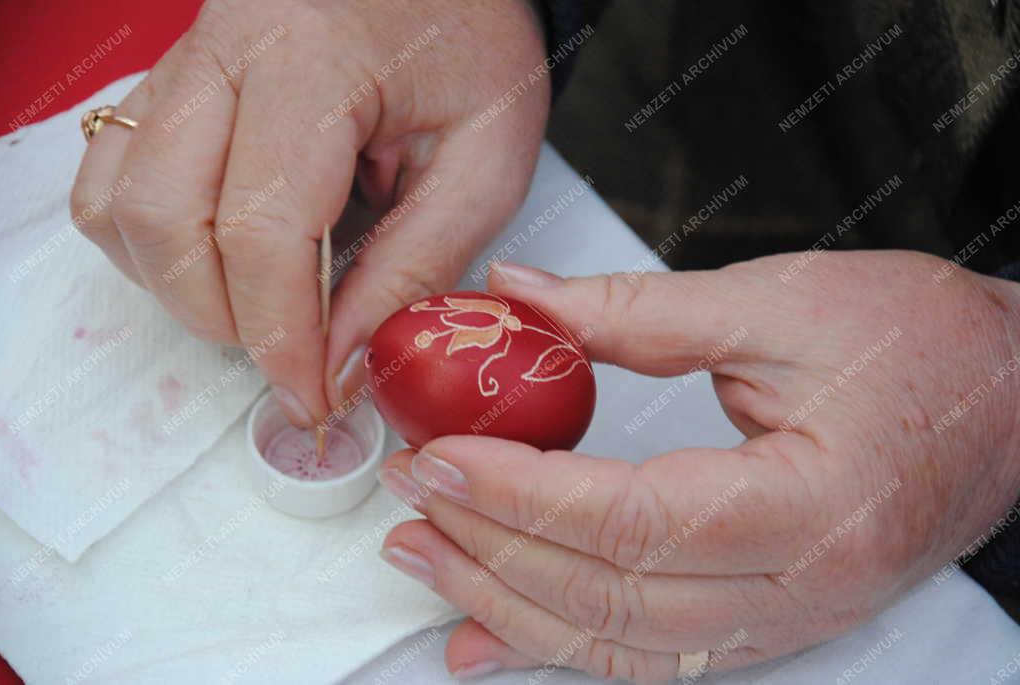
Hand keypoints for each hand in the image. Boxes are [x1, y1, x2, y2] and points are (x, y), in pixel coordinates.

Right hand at [70, 0, 549, 425]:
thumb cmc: (477, 52)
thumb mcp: (485, 164)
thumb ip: (416, 268)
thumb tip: (341, 367)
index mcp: (314, 62)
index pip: (261, 229)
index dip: (281, 337)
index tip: (314, 398)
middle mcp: (225, 50)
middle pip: (164, 221)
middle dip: (225, 319)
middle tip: (295, 351)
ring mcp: (185, 59)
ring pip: (118, 204)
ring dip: (178, 285)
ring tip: (262, 301)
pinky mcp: (172, 77)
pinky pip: (114, 175)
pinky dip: (151, 242)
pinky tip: (221, 254)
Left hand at [377, 253, 1019, 682]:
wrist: (1007, 395)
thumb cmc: (919, 344)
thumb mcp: (776, 302)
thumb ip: (634, 310)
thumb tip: (523, 298)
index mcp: (808, 505)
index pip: (627, 522)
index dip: (518, 493)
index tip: (440, 456)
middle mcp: (797, 585)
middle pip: (609, 595)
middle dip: (491, 548)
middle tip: (411, 496)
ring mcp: (782, 616)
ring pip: (616, 643)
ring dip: (507, 604)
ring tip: (426, 556)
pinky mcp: (764, 614)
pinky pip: (646, 653)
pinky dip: (558, 645)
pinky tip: (490, 636)